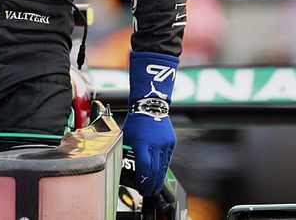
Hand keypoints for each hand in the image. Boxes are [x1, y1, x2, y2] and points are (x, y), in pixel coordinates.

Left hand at [125, 51, 179, 196]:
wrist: (150, 105)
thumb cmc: (135, 121)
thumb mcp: (126, 136)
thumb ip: (127, 151)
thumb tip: (124, 167)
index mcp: (142, 142)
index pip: (144, 167)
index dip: (142, 179)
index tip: (139, 186)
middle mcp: (155, 144)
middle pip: (154, 170)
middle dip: (150, 184)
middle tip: (145, 191)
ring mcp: (165, 144)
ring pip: (163, 167)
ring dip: (158, 180)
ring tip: (153, 188)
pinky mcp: (171, 143)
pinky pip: (167, 160)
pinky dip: (162, 169)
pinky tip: (159, 176)